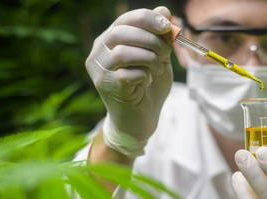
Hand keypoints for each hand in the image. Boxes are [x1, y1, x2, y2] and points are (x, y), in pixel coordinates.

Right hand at [85, 7, 173, 156]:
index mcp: (111, 39)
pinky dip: (144, 76)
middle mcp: (99, 51)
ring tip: (157, 70)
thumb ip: (160, 37)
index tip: (167, 26)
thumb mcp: (159, 58)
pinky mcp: (106, 87)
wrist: (140, 120)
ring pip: (123, 52)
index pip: (125, 19)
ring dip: (149, 59)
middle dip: (151, 40)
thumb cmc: (148, 87)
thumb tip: (164, 10)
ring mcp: (99, 70)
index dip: (148, 19)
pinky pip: (127, 74)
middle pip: (121, 33)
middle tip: (166, 54)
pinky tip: (147, 81)